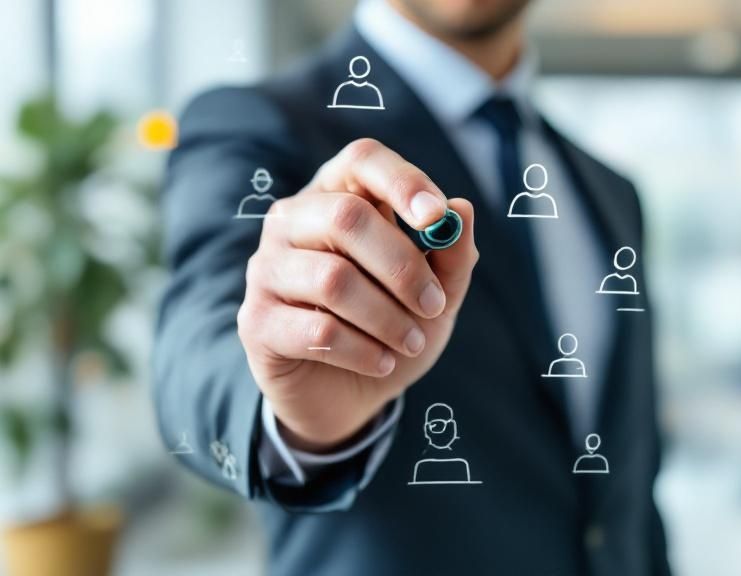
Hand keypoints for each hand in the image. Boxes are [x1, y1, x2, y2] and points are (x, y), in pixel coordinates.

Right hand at [238, 138, 478, 452]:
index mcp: (339, 196)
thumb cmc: (392, 327)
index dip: (402, 181)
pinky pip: (318, 330)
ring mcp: (266, 269)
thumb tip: (462, 210)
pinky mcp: (256, 321)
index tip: (436, 216)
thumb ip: (452, 255)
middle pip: (346, 217)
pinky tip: (383, 362)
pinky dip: (365, 351)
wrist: (351, 396)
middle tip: (435, 305)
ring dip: (388, 318)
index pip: (362, 160)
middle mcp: (293, 221)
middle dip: (403, 268)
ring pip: (334, 279)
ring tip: (412, 343)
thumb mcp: (437, 294)